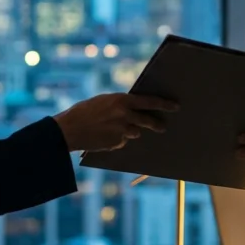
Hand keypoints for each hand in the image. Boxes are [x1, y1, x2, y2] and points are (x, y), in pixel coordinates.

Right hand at [54, 93, 177, 151]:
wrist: (69, 129)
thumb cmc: (84, 111)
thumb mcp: (103, 101)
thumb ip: (120, 105)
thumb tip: (134, 108)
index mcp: (122, 100)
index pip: (149, 102)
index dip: (164, 104)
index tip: (175, 106)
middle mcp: (125, 115)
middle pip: (147, 121)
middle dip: (156, 124)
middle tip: (163, 127)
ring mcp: (121, 131)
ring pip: (135, 133)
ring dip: (130, 131)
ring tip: (114, 128)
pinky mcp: (116, 143)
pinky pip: (122, 141)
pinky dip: (118, 139)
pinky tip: (104, 136)